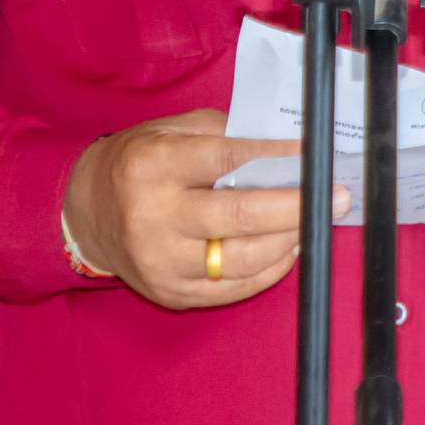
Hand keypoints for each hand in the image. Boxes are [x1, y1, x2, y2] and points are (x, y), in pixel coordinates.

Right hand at [61, 108, 337, 309]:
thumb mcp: (168, 131)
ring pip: (242, 258)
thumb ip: (221, 135)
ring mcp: (161, 262)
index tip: (314, 155)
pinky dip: (267, 270)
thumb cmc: (136, 165)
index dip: (277, 158)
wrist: (86, 213)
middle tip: (338, 196)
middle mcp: (154, 216)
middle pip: (241, 216)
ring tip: (314, 222)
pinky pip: (232, 289)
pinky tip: (286, 249)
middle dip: (297, 206)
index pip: (228, 160)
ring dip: (289, 240)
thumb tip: (283, 149)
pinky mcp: (170, 293)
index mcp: (153, 165)